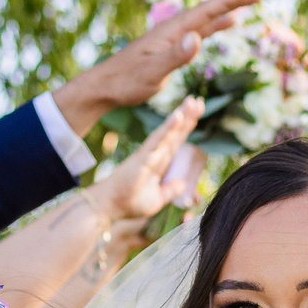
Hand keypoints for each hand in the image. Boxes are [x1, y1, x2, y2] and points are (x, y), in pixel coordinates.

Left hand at [58, 0, 263, 126]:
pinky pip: (198, 31)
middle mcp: (172, 29)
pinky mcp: (169, 47)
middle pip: (208, 10)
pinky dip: (213, 25)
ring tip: (245, 4)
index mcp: (171, 31)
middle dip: (233, 0)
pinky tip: (222, 25)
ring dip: (225, 10)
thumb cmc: (126, 82)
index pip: (207, 11)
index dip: (231, 1)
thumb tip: (197, 38)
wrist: (104, 86)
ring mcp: (171, 37)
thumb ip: (175, 56)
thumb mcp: (152, 72)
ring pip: (204, 19)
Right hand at [90, 101, 207, 224]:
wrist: (108, 206)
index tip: (198, 113)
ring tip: (193, 101)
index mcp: (159, 163)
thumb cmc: (128, 202)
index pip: (177, 141)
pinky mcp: (143, 157)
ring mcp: (149, 153)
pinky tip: (179, 116)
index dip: (187, 127)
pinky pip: (158, 140)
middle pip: (175, 133)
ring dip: (182, 117)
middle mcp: (155, 154)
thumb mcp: (157, 199)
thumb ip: (170, 190)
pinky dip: (169, 128)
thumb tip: (183, 183)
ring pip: (169, 132)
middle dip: (188, 117)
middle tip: (199, 100)